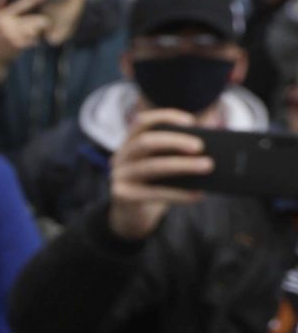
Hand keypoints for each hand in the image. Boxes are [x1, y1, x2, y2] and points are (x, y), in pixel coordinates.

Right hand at [0, 0, 48, 86]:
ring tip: (27, 37)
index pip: (20, 5)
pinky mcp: (18, 44)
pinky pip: (34, 39)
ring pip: (36, 29)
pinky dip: (33, 42)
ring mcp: (12, 34)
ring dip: (36, 33)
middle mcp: (6, 24)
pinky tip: (26, 44)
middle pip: (35, 19)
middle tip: (34, 29)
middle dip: (39, 24)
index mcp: (1, 16)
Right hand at [109, 107, 210, 241]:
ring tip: (208, 166)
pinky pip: (155, 193)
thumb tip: (212, 150)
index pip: (142, 122)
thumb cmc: (155, 185)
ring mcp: (119, 176)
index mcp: (130, 143)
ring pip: (151, 166)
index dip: (165, 117)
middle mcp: (121, 157)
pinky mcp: (123, 196)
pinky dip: (179, 194)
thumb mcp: (164, 165)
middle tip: (201, 146)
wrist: (133, 215)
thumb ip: (179, 153)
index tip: (190, 122)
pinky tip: (198, 194)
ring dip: (182, 165)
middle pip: (145, 142)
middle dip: (175, 141)